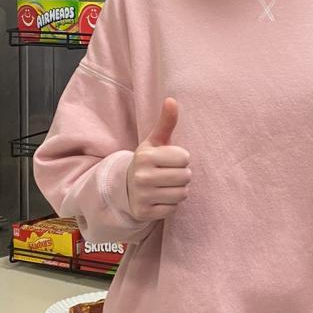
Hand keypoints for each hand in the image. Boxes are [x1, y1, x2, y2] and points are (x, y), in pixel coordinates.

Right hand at [126, 98, 191, 220]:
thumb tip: (171, 100)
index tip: (170, 160)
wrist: (126, 187)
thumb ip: (166, 122)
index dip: (181, 159)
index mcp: (145, 156)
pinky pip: (173, 209)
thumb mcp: (155, 141)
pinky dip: (170, 205)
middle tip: (169, 174)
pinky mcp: (144, 212)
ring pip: (182, 194)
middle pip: (186, 176)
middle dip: (182, 175)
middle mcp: (141, 176)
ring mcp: (142, 196)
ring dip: (178, 190)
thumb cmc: (149, 161)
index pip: (185, 158)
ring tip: (166, 186)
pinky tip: (160, 198)